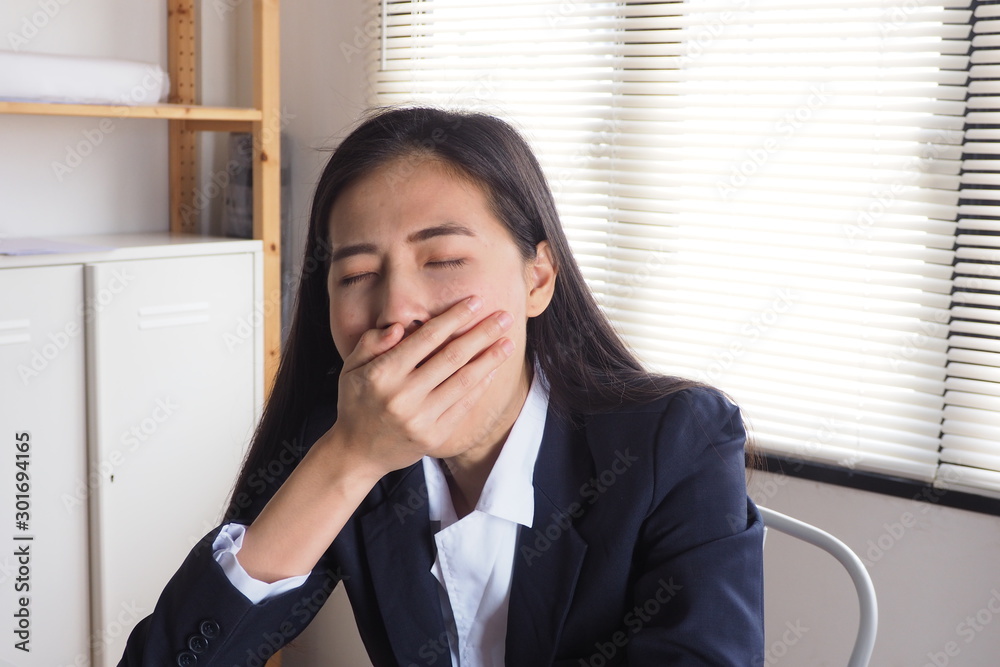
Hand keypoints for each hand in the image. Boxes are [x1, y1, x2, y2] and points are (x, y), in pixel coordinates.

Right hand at [325, 295, 514, 478]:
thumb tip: (400, 326)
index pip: (426, 338)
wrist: (357, 453)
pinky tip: (493, 369)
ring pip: (464, 381)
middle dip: (482, 334)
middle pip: (452, 357)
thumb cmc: (356, 402)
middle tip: (504, 317)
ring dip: (490, 359)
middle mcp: (403, 396)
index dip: (454, 318)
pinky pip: (464, 406)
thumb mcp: (351, 368)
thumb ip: (371, 342)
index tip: (475, 302)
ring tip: (508, 342)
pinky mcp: (434, 437)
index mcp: (382, 374)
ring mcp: (421, 419)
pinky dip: (480, 385)